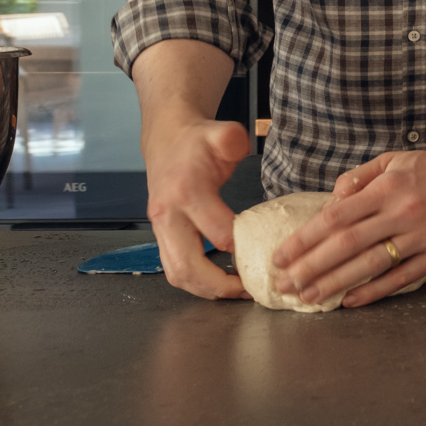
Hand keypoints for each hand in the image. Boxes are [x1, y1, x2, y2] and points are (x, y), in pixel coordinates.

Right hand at [144, 118, 251, 299]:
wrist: (166, 140)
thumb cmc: (197, 141)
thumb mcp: (220, 133)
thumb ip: (232, 139)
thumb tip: (240, 149)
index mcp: (186, 192)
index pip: (217, 233)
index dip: (241, 248)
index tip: (265, 255)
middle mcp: (168, 216)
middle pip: (188, 266)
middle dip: (218, 285)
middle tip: (248, 290)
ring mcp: (160, 230)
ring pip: (176, 274)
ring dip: (205, 290)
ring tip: (235, 292)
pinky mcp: (160, 236)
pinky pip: (173, 268)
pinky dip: (195, 282)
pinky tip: (218, 282)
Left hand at [270, 144, 425, 308]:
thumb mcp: (397, 160)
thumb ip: (361, 177)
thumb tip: (331, 200)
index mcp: (390, 187)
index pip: (337, 216)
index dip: (305, 239)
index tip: (282, 256)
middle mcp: (404, 211)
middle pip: (347, 245)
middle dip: (310, 267)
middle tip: (284, 285)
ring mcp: (423, 236)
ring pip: (370, 264)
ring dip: (334, 283)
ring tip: (308, 297)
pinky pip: (402, 277)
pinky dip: (374, 291)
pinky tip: (350, 300)